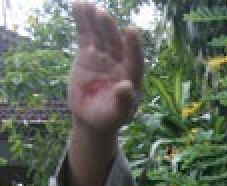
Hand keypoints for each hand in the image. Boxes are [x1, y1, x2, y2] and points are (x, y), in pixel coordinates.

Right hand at [67, 1, 143, 137]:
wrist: (91, 117)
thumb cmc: (110, 119)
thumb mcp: (117, 114)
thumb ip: (124, 101)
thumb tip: (127, 86)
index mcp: (132, 76)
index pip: (135, 59)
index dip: (133, 46)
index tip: (131, 29)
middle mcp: (120, 63)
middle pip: (116, 43)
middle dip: (109, 29)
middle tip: (102, 14)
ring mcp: (103, 56)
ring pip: (100, 35)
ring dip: (95, 20)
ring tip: (87, 5)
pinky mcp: (88, 53)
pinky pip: (85, 35)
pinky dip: (82, 21)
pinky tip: (78, 5)